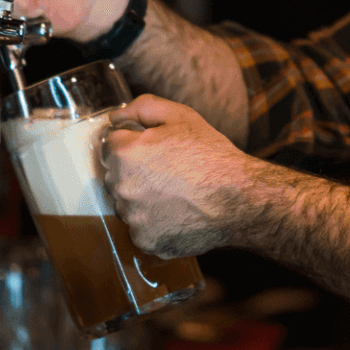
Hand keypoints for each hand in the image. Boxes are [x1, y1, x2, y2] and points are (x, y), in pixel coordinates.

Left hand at [102, 95, 250, 258]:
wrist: (238, 198)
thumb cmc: (210, 155)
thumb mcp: (180, 116)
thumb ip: (142, 108)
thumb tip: (115, 117)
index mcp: (125, 154)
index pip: (111, 145)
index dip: (133, 144)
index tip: (154, 150)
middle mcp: (122, 187)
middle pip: (116, 176)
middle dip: (134, 171)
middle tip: (168, 171)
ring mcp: (133, 217)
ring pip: (127, 204)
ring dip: (142, 198)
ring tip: (175, 194)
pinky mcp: (145, 241)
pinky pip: (141, 229)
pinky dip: (155, 223)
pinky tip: (177, 213)